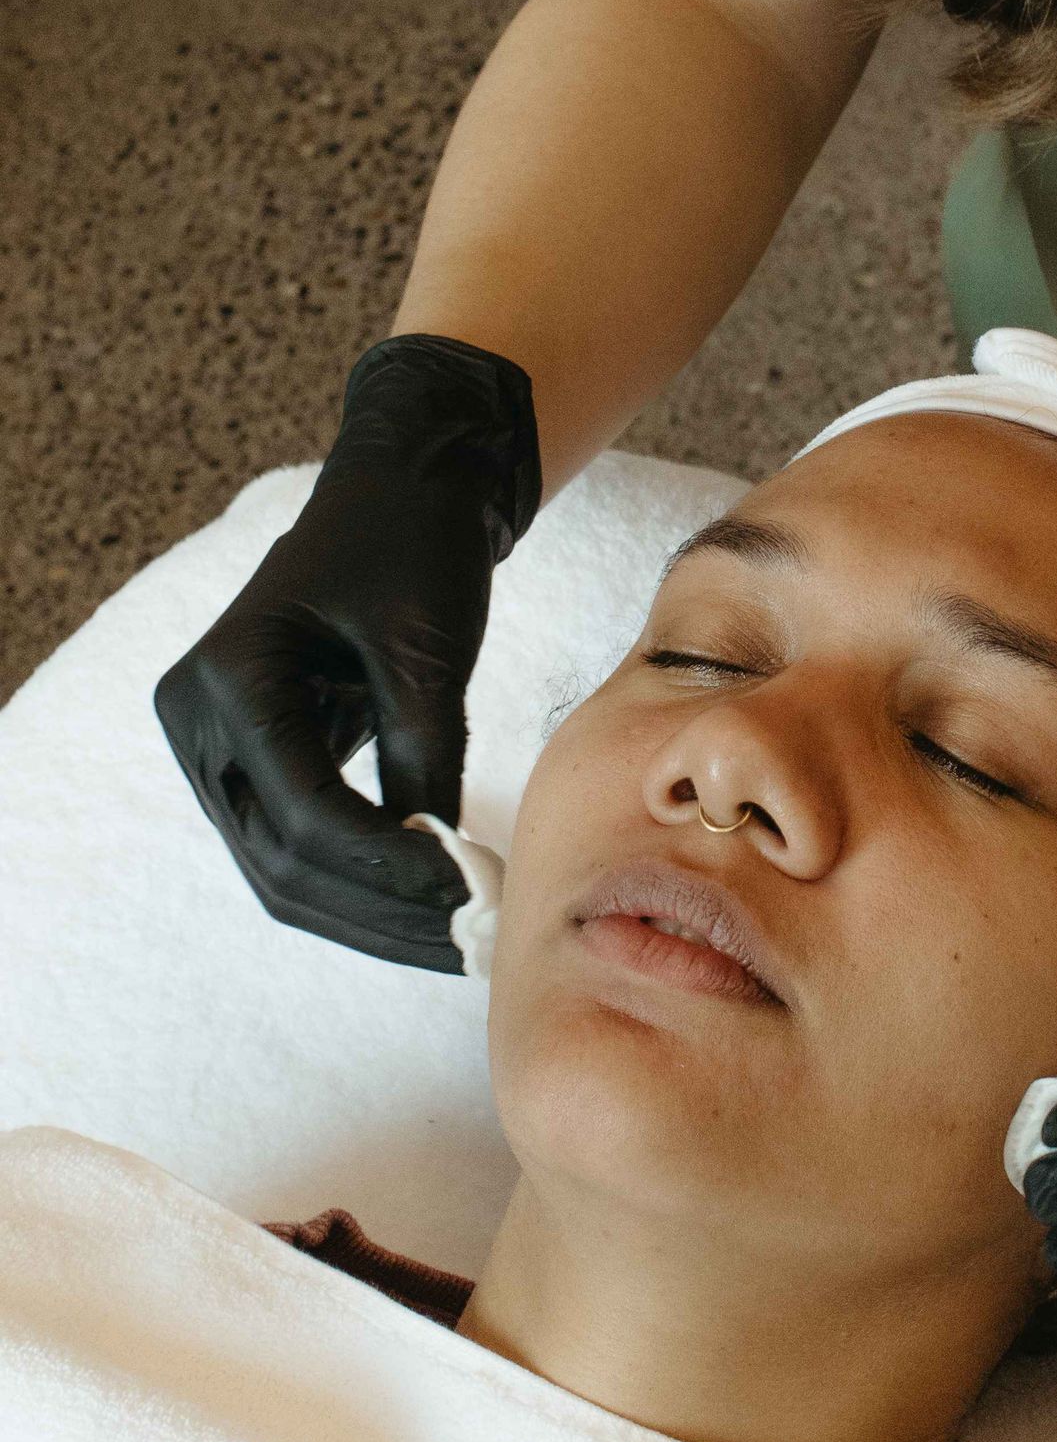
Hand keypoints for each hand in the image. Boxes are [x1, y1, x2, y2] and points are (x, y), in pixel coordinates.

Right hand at [154, 335, 540, 971]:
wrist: (398, 495)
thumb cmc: (412, 548)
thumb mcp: (426, 646)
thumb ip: (425, 753)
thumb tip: (441, 869)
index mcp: (228, 677)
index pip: (303, 810)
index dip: (388, 865)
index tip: (471, 891)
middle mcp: (199, 722)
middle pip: (281, 860)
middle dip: (380, 910)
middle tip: (470, 945)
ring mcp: (216, 750)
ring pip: (283, 874)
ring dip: (372, 918)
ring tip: (458, 944)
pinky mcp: (252, 768)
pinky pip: (298, 850)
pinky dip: (364, 888)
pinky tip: (432, 911)